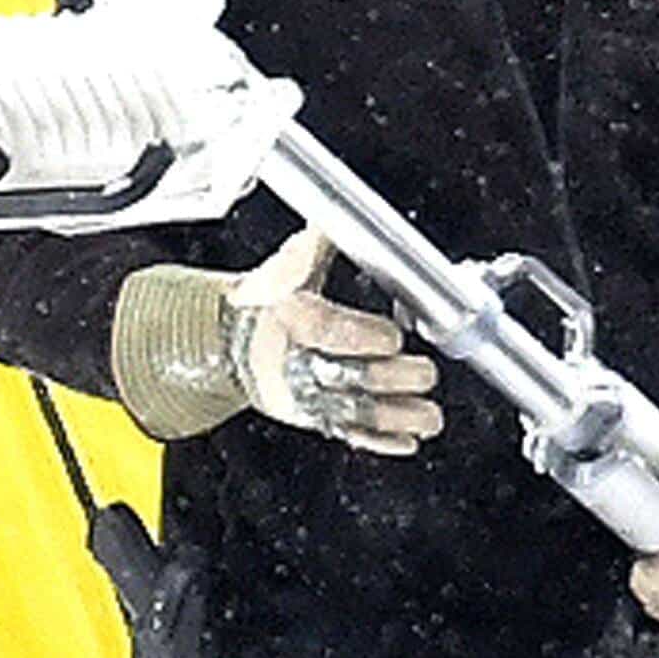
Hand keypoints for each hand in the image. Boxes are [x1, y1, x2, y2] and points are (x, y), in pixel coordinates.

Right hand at [110, 227, 441, 452]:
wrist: (228, 342)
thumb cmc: (263, 303)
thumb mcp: (281, 271)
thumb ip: (312, 249)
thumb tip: (336, 215)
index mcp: (285, 321)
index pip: (325, 330)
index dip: (362, 336)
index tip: (395, 336)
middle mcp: (292, 364)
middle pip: (345, 376)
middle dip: (391, 379)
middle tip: (425, 374)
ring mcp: (302, 396)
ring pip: (351, 412)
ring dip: (395, 418)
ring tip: (430, 417)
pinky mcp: (311, 417)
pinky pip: (346, 434)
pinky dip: (379, 442)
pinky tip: (408, 442)